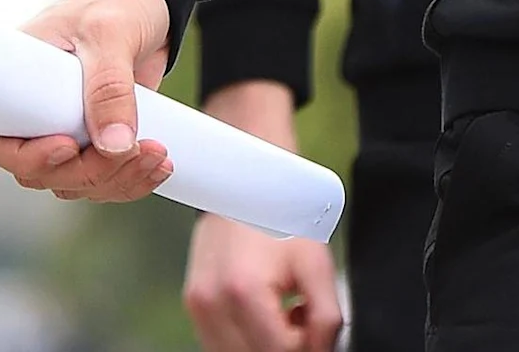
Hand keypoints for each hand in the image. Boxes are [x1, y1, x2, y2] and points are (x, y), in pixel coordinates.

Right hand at [0, 0, 175, 201]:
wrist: (147, 1)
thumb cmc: (114, 3)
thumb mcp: (109, 33)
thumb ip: (110, 87)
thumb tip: (113, 146)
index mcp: (15, 81)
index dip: (26, 157)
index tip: (68, 146)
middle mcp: (33, 113)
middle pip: (40, 172)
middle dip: (89, 172)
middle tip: (135, 148)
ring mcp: (64, 129)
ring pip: (74, 182)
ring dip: (116, 180)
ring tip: (156, 155)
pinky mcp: (96, 139)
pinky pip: (103, 179)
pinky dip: (130, 180)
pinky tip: (159, 165)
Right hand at [185, 213, 343, 350]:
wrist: (243, 183)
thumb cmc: (280, 215)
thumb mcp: (316, 265)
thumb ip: (325, 319)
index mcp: (244, 292)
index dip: (307, 346)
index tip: (314, 324)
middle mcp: (212, 305)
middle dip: (285, 348)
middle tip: (300, 318)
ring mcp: (198, 307)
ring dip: (263, 347)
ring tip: (282, 314)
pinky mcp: (193, 305)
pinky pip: (221, 344)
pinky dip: (245, 341)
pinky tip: (263, 314)